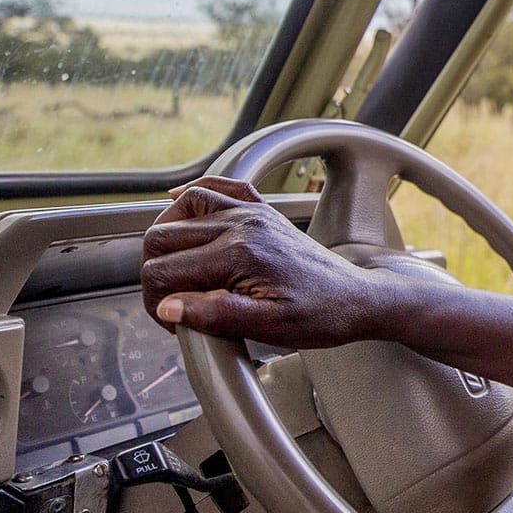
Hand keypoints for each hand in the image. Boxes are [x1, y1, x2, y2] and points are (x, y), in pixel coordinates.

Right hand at [139, 176, 393, 348]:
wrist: (358, 298)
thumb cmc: (320, 316)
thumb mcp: (268, 326)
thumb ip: (215, 314)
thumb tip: (168, 306)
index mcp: (239, 253)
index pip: (164, 271)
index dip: (156, 302)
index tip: (172, 323)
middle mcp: (242, 223)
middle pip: (163, 236)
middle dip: (154, 271)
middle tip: (171, 302)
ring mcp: (252, 212)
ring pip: (182, 207)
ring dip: (165, 234)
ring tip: (172, 268)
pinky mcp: (261, 211)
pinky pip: (218, 186)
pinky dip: (191, 193)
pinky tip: (175, 200)